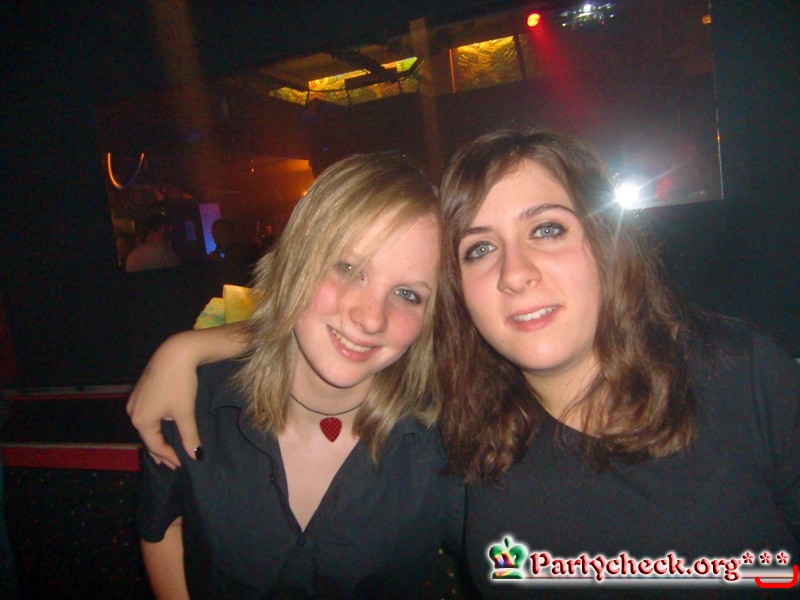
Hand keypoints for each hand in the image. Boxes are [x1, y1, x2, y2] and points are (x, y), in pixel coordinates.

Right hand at [127, 333, 201, 468]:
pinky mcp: (140, 391)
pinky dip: (155, 426)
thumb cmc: (180, 384)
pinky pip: (146, 416)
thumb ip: (189, 436)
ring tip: (166, 452)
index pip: (155, 445)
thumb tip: (196, 456)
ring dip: (157, 439)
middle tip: (174, 464)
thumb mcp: (185, 413)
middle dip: (161, 451)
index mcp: (141, 420)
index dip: (170, 457)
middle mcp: (132, 412)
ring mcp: (134, 401)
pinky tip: (161, 429)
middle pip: (148, 437)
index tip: (183, 464)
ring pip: (146, 427)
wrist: (175, 353)